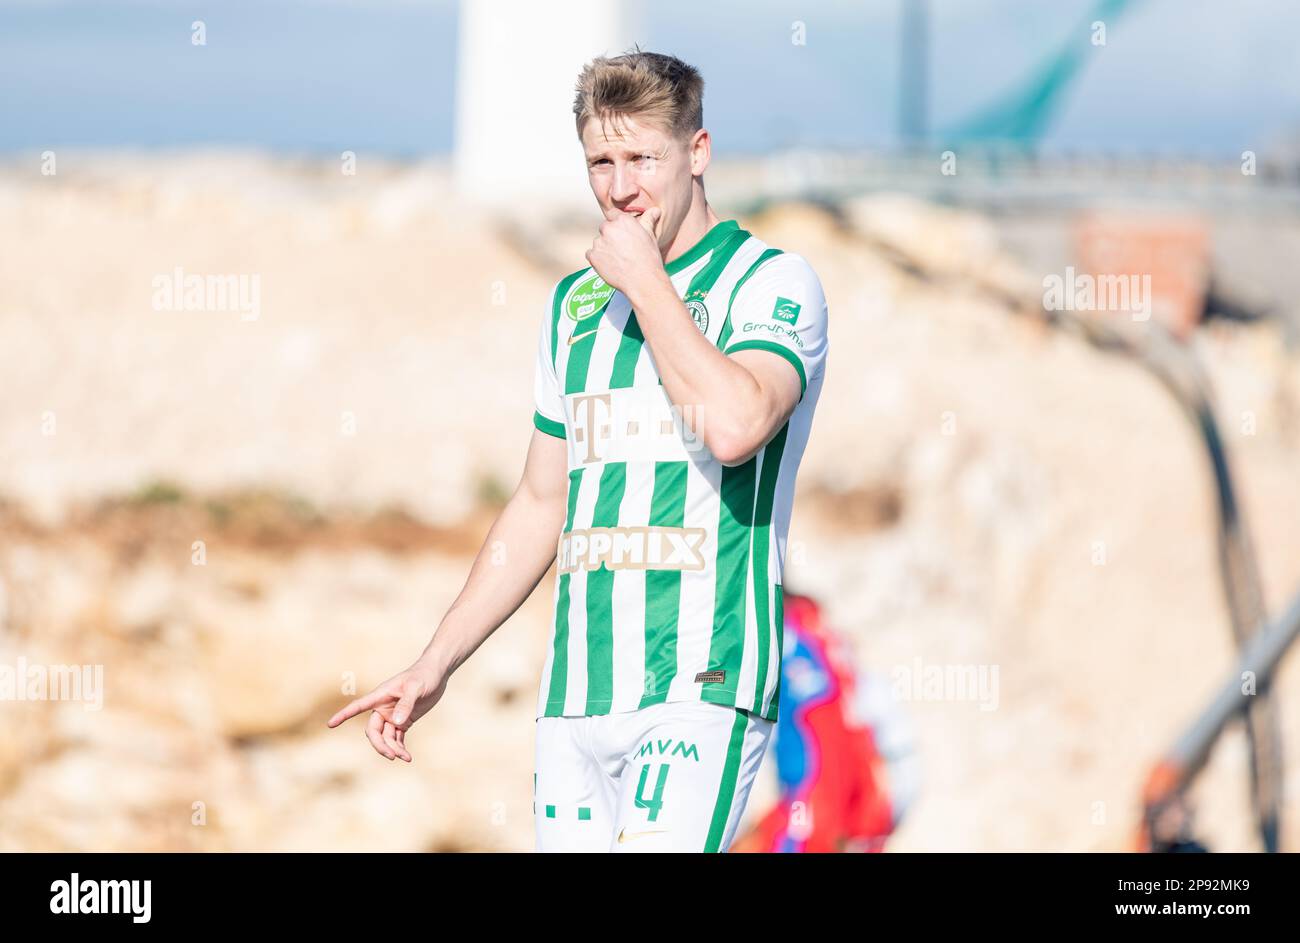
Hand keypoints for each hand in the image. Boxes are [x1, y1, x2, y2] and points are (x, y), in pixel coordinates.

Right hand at [325, 662, 447, 762]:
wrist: (436, 674)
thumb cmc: (424, 675)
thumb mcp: (416, 688)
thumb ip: (406, 704)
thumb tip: (397, 724)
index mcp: (381, 695)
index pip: (358, 706)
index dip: (344, 715)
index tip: (330, 724)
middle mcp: (383, 707)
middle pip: (373, 731)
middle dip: (379, 745)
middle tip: (391, 756)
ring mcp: (392, 716)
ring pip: (385, 738)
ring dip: (392, 749)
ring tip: (405, 757)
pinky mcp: (403, 721)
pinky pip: (397, 738)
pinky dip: (400, 748)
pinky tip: (407, 757)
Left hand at [585, 206, 663, 293]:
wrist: (643, 280)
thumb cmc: (648, 258)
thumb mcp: (650, 235)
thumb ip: (648, 220)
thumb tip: (655, 210)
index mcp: (623, 220)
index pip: (613, 215)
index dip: (617, 225)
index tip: (622, 234)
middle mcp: (609, 228)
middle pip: (604, 228)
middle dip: (611, 237)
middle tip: (622, 250)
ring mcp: (599, 242)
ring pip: (598, 242)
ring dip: (604, 248)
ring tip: (618, 260)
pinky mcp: (593, 256)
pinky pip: (590, 254)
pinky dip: (597, 259)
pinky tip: (610, 265)